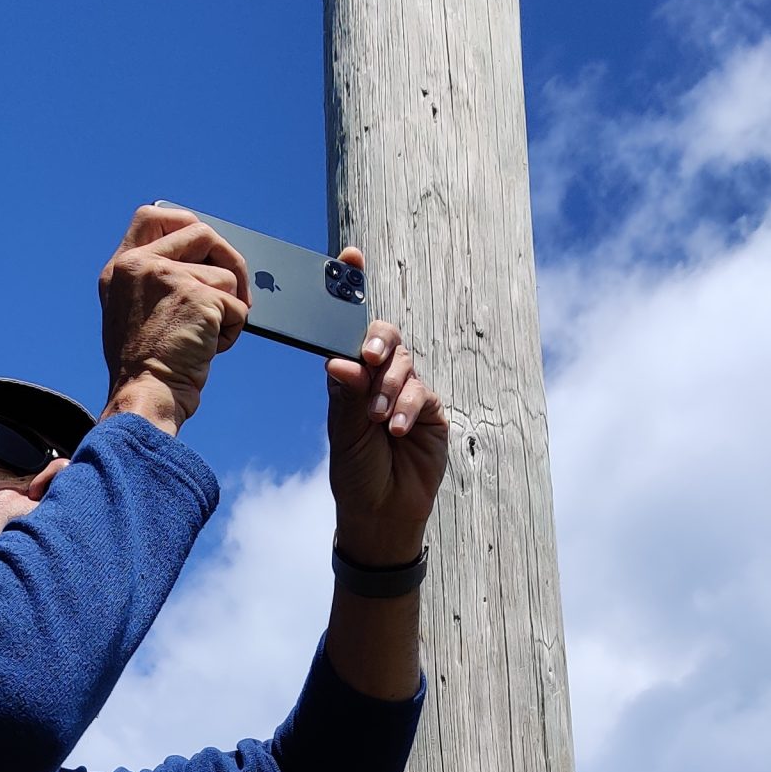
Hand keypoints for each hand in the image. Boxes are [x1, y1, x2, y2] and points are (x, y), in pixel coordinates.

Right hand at [99, 206, 250, 431]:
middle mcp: (141, 265)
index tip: (203, 245)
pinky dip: (234, 330)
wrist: (144, 396)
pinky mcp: (196, 297)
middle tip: (235, 287)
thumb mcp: (130, 312)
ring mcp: (168, 277)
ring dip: (228, 308)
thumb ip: (151, 281)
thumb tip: (201, 263)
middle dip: (227, 257)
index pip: (151, 217)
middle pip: (201, 232)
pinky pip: (237, 305)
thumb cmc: (143, 367)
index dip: (184, 222)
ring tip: (206, 338)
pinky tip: (211, 349)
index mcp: (121, 268)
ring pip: (224, 276)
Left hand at [326, 256, 448, 565]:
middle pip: (384, 337)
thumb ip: (347, 396)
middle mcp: (378, 378)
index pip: (350, 329)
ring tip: (379, 421)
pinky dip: (408, 408)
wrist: (382, 514)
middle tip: (370, 358)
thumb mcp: (344, 434)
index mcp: (349, 377)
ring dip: (390, 388)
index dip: (351, 292)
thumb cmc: (355, 473)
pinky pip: (422, 394)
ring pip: (403, 364)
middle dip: (378, 341)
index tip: (351, 258)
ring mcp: (407, 391)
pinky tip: (397, 430)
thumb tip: (339, 360)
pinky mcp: (431, 410)